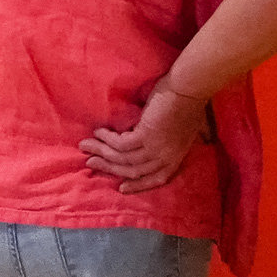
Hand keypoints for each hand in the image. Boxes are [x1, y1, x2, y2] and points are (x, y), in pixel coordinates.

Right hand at [82, 86, 208, 193]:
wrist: (190, 88)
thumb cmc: (188, 101)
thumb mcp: (182, 129)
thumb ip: (169, 140)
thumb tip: (154, 142)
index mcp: (176, 156)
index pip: (156, 178)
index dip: (138, 185)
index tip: (121, 188)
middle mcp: (166, 157)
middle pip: (133, 170)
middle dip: (109, 167)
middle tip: (90, 162)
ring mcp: (156, 147)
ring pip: (123, 158)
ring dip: (102, 153)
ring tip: (86, 146)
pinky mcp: (146, 135)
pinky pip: (120, 144)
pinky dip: (107, 139)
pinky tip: (99, 133)